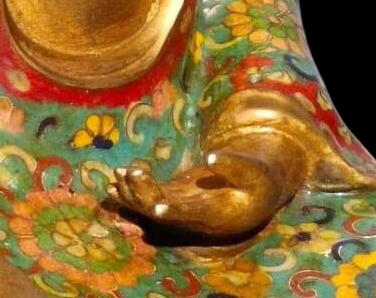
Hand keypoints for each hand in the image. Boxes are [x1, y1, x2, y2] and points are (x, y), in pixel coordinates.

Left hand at [110, 142, 298, 237]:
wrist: (258, 192)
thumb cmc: (259, 180)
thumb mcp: (255, 171)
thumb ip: (234, 165)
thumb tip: (209, 157)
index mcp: (215, 214)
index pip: (190, 216)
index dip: (173, 212)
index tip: (156, 207)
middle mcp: (195, 218)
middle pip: (164, 212)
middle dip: (143, 196)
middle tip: (128, 172)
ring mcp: (184, 208)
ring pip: (152, 207)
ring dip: (132, 194)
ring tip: (117, 174)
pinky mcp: (178, 197)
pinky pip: (151, 198)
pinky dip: (134, 190)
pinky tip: (116, 179)